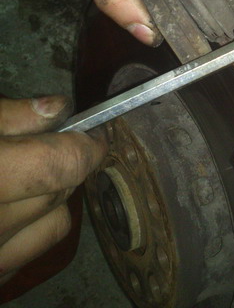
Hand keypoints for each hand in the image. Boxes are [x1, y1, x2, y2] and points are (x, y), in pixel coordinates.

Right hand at [0, 96, 106, 284]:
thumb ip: (10, 116)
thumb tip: (58, 109)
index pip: (60, 165)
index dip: (87, 145)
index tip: (95, 133)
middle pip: (60, 192)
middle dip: (69, 163)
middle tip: (60, 144)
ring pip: (55, 225)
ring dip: (55, 196)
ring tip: (30, 174)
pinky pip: (30, 252)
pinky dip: (34, 228)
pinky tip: (15, 207)